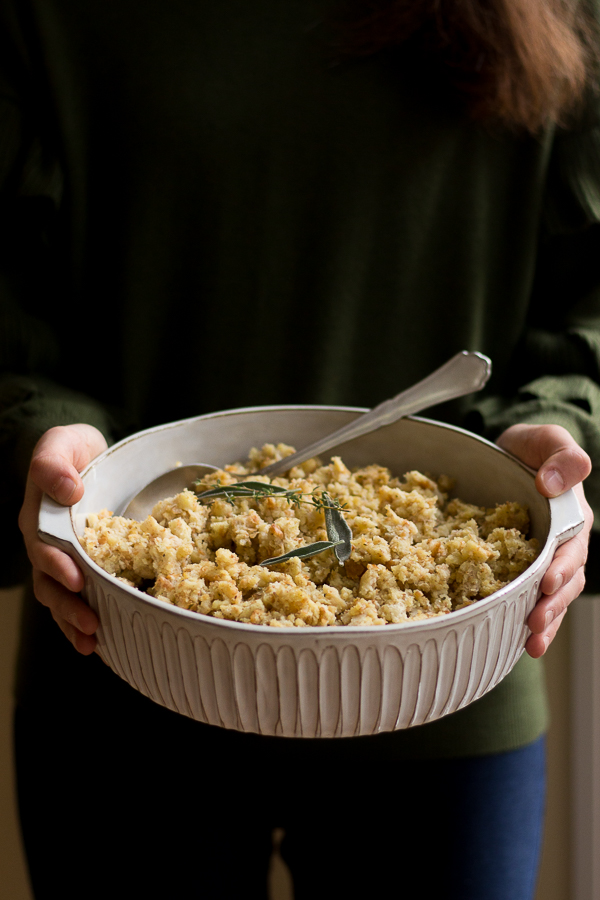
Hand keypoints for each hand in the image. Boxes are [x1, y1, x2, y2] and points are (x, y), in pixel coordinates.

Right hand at [18, 424, 107, 654]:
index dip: (57, 565)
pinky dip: (82, 621)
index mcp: (38, 517)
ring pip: (60, 597)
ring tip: (92, 643)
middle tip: (91, 623)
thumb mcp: (61, 443)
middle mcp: (46, 543)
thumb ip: (54, 463)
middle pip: (49, 582)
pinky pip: (78, 597)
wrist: (85, 457)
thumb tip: (67, 490)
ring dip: (73, 621)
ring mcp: (61, 558)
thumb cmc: (72, 450)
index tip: (76, 579)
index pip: (43, 547)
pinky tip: (99, 642)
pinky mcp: (81, 566)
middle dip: (68, 606)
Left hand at [497, 424, 592, 657]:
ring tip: (531, 644)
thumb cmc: (530, 448)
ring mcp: (542, 560)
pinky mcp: (520, 569)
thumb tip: (552, 484)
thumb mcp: (547, 440)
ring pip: (550, 596)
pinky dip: (522, 620)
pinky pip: (525, 597)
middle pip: (564, 581)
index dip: (563, 566)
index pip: (572, 547)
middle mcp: (561, 544)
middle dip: (552, 604)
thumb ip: (560, 456)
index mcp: (571, 517)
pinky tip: (515, 643)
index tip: (548, 580)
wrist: (504, 456)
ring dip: (544, 621)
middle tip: (535, 623)